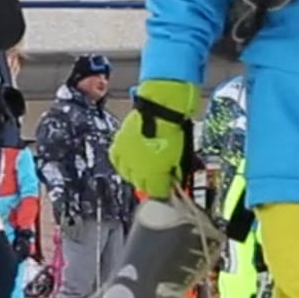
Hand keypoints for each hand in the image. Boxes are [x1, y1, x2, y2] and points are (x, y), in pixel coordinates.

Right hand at [111, 80, 199, 198]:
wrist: (163, 105)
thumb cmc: (175, 128)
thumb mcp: (181, 154)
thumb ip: (175, 170)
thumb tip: (175, 177)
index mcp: (153, 173)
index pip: (156, 192)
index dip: (163, 191)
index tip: (167, 189)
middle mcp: (136, 167)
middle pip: (141, 184)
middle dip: (150, 183)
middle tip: (157, 178)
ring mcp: (126, 154)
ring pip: (127, 172)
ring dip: (136, 172)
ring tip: (144, 168)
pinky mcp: (119, 142)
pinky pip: (118, 157)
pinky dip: (124, 159)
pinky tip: (130, 158)